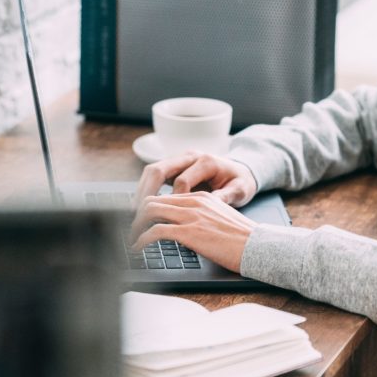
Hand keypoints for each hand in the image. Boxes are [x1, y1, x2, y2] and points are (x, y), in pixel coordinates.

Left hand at [129, 191, 256, 272]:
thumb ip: (201, 219)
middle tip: (128, 230)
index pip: (165, 197)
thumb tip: (184, 232)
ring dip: (134, 227)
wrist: (258, 246)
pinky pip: (156, 231)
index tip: (139, 222)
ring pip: (150, 212)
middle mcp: (194, 202)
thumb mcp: (220, 220)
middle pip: (152, 200)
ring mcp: (191, 216)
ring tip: (129, 239)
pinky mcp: (190, 232)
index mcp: (201, 197)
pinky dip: (141, 240)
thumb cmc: (243, 240)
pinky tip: (137, 248)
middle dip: (135, 216)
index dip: (147, 210)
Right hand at [136, 152, 258, 206]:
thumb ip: (227, 195)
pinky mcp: (175, 166)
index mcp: (206, 161)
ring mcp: (180, 160)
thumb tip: (212, 203)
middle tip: (138, 215)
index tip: (170, 220)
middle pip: (159, 169)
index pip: (181, 181)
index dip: (173, 202)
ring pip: (152, 170)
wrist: (240, 170)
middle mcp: (190, 156)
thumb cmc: (240, 181)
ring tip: (136, 213)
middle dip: (146, 193)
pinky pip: (155, 176)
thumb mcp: (241, 189)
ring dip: (141, 191)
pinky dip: (146, 190)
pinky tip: (143, 207)